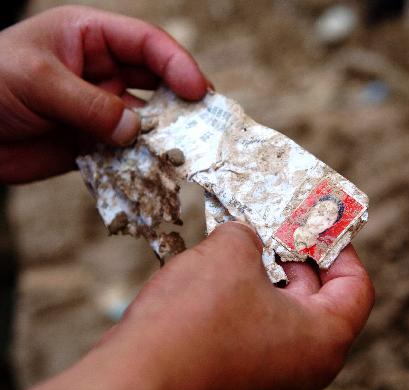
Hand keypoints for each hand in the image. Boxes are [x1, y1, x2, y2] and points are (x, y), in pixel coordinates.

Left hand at [0, 5, 207, 183]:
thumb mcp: (38, 81)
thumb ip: (90, 104)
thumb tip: (135, 129)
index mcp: (89, 38)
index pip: (145, 44)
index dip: (176, 63)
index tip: (197, 90)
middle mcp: (100, 71)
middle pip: (156, 81)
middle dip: (183, 99)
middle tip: (208, 121)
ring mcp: (98, 108)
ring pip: (145, 119)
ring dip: (165, 134)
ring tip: (187, 150)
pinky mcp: (91, 142)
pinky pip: (126, 150)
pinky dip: (142, 160)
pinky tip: (156, 169)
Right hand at [23, 222, 374, 389]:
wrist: (135, 382)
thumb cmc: (190, 328)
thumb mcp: (229, 256)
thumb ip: (250, 235)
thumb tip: (246, 235)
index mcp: (322, 340)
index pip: (355, 287)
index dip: (340, 247)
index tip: (322, 222)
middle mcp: (304, 365)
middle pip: (319, 296)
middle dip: (296, 254)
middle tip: (277, 223)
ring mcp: (272, 373)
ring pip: (282, 311)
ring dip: (265, 273)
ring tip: (243, 241)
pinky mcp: (239, 374)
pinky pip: (254, 326)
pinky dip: (244, 295)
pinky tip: (218, 271)